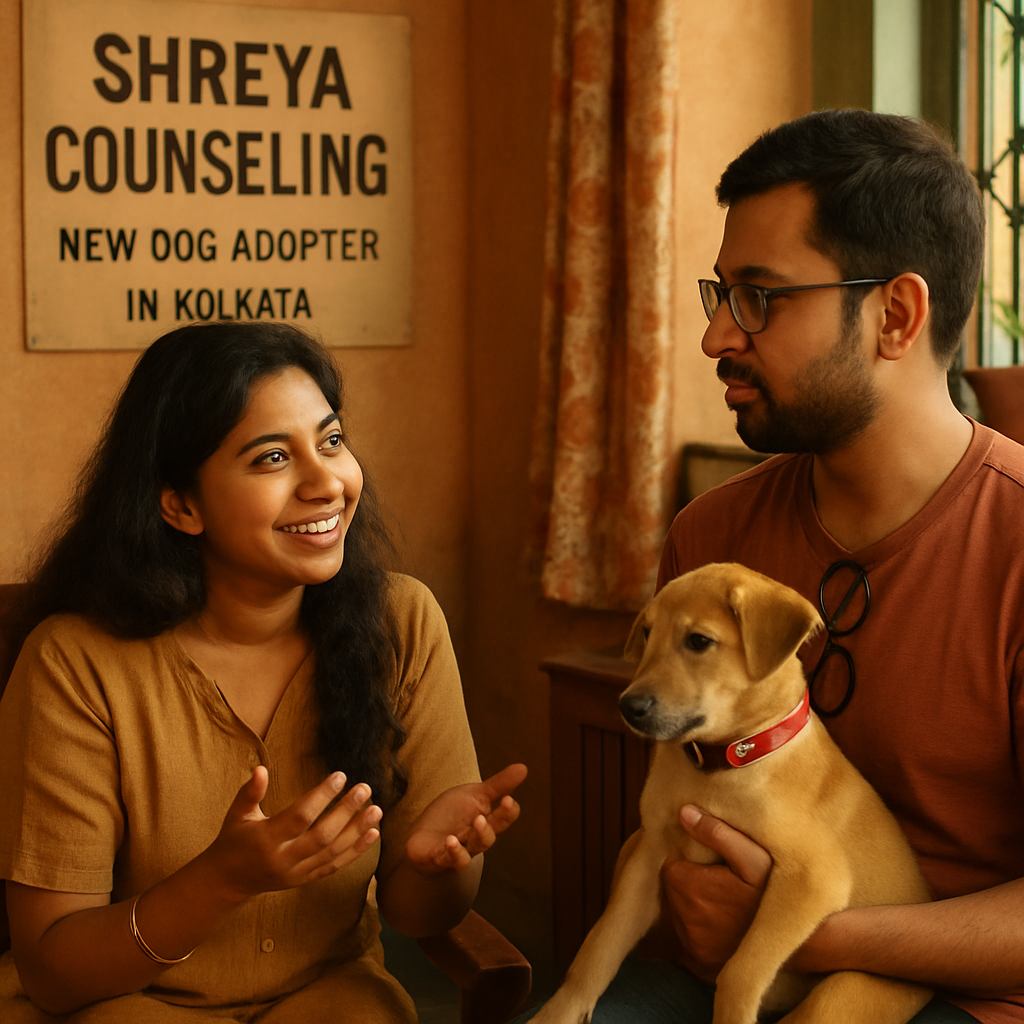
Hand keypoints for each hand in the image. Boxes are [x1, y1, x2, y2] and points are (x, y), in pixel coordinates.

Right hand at [207, 767, 381, 899]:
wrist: (227, 881)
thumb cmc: (233, 840)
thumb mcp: (236, 814)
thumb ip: (250, 792)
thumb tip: (260, 768)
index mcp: (265, 840)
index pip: (300, 816)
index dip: (321, 796)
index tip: (340, 776)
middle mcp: (283, 859)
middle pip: (322, 836)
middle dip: (346, 812)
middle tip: (365, 789)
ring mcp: (296, 873)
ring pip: (332, 853)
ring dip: (357, 831)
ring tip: (376, 810)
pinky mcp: (305, 880)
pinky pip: (334, 866)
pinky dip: (356, 851)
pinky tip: (373, 834)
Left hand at [405, 763, 526, 873]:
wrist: (425, 838)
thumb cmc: (453, 815)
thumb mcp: (474, 795)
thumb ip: (498, 785)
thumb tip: (524, 768)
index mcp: (486, 820)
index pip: (504, 818)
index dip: (508, 811)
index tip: (508, 799)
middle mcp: (475, 838)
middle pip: (490, 835)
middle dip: (494, 824)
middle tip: (494, 811)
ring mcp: (460, 850)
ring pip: (474, 849)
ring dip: (478, 837)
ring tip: (477, 821)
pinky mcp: (440, 858)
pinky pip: (449, 859)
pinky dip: (453, 852)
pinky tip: (450, 841)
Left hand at [661, 805, 771, 983]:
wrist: (802, 940)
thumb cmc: (777, 892)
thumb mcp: (753, 856)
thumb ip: (717, 832)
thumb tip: (684, 813)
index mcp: (692, 889)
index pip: (669, 863)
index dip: (685, 856)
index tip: (704, 855)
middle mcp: (687, 919)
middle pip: (672, 886)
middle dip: (687, 876)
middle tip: (713, 872)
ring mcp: (693, 942)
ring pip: (678, 908)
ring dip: (691, 899)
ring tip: (719, 892)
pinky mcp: (700, 959)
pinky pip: (687, 932)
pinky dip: (698, 922)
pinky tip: (721, 915)